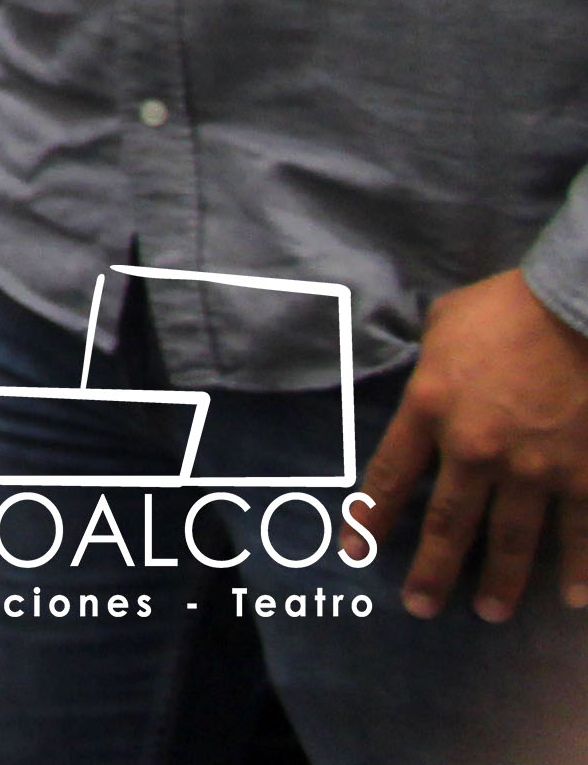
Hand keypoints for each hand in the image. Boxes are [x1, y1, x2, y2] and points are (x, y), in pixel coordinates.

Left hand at [361, 268, 587, 621]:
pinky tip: (573, 598)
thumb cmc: (506, 308)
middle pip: (448, 523)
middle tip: (419, 606)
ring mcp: (533, 468)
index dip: (370, 517)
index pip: (389, 475)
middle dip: (432, 570)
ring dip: (501, 583)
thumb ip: (433, 366)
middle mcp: (474, 449)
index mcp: (429, 408)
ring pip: (512, 540)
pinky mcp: (584, 475)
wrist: (576, 308)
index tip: (355, 551)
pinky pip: (580, 534)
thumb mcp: (443, 325)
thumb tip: (430, 381)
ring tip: (490, 612)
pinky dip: (578, 569)